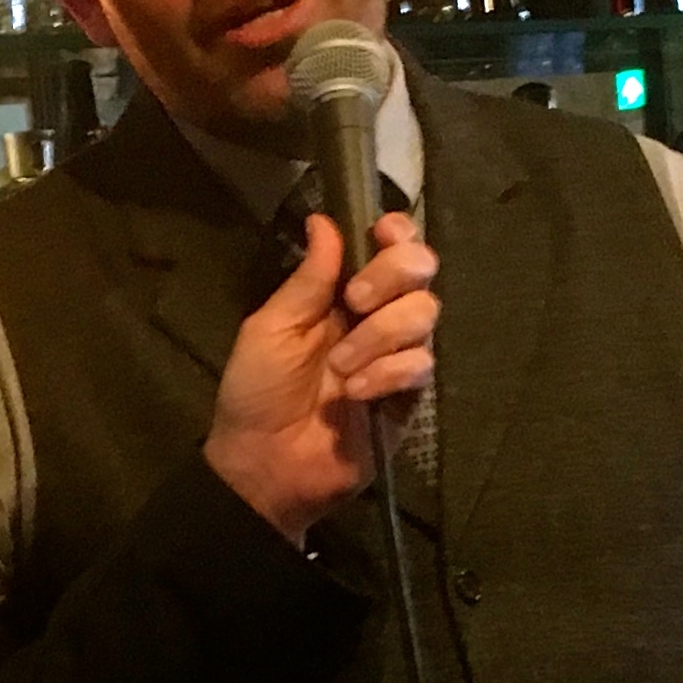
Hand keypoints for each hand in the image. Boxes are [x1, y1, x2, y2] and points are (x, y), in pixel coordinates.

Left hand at [202, 211, 438, 543]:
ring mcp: (395, 356)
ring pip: (425, 314)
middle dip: (393, 275)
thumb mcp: (271, 328)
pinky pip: (420, 365)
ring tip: (341, 366)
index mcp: (342, 294)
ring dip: (380, 333)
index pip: (390, 246)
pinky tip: (356, 393)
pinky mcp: (408, 396)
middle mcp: (376, 317)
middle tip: (356, 301)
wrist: (264, 463)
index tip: (380, 235)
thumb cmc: (257, 392)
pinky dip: (388, 374)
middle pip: (421, 270)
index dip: (396, 233)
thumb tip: (324, 220)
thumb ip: (307, 279)